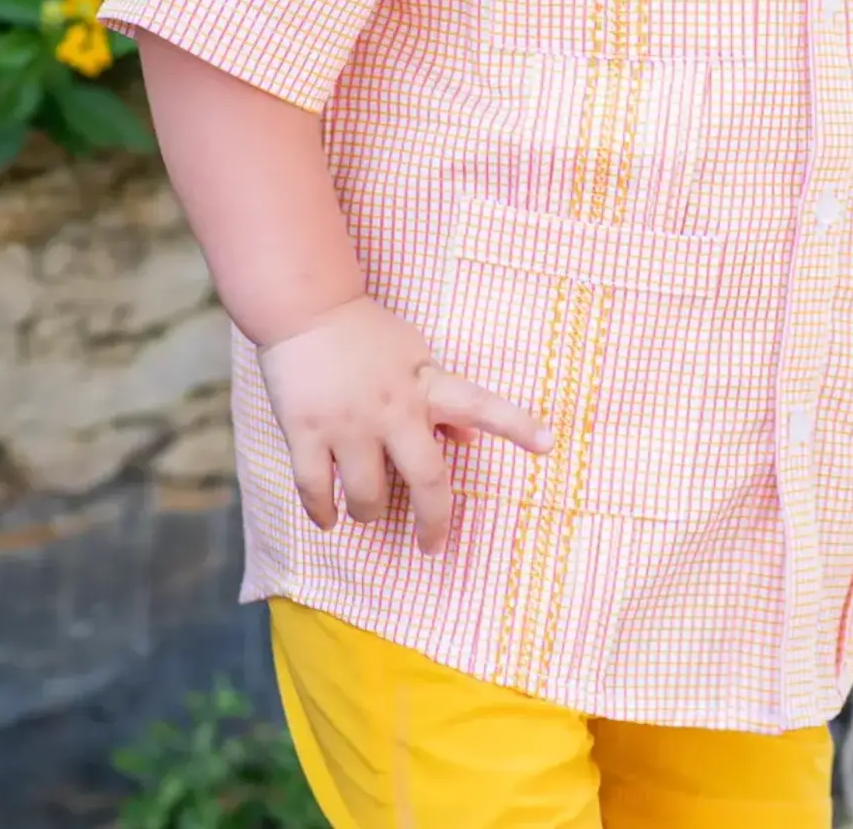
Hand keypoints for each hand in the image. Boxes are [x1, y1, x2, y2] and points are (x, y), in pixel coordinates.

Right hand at [258, 295, 550, 555]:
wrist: (306, 308)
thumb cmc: (366, 334)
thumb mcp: (415, 356)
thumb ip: (438, 396)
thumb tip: (466, 436)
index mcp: (427, 385)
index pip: (481, 405)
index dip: (517, 426)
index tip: (547, 444)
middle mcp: (393, 409)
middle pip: (426, 479)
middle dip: (433, 520)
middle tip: (432, 545)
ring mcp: (348, 423)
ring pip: (367, 496)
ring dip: (369, 513)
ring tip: (368, 511)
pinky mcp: (305, 432)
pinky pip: (315, 490)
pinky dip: (323, 513)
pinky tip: (329, 519)